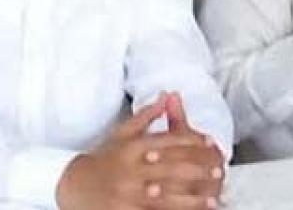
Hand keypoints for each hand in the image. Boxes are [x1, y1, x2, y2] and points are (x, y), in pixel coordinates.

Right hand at [58, 94, 223, 209]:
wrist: (72, 184)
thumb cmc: (102, 157)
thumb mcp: (122, 133)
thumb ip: (146, 115)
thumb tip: (168, 95)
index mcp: (133, 147)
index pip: (169, 142)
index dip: (193, 143)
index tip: (211, 145)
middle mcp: (131, 169)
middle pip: (171, 167)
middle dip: (198, 169)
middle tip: (219, 170)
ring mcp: (127, 192)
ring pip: (166, 195)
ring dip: (192, 198)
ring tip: (213, 198)